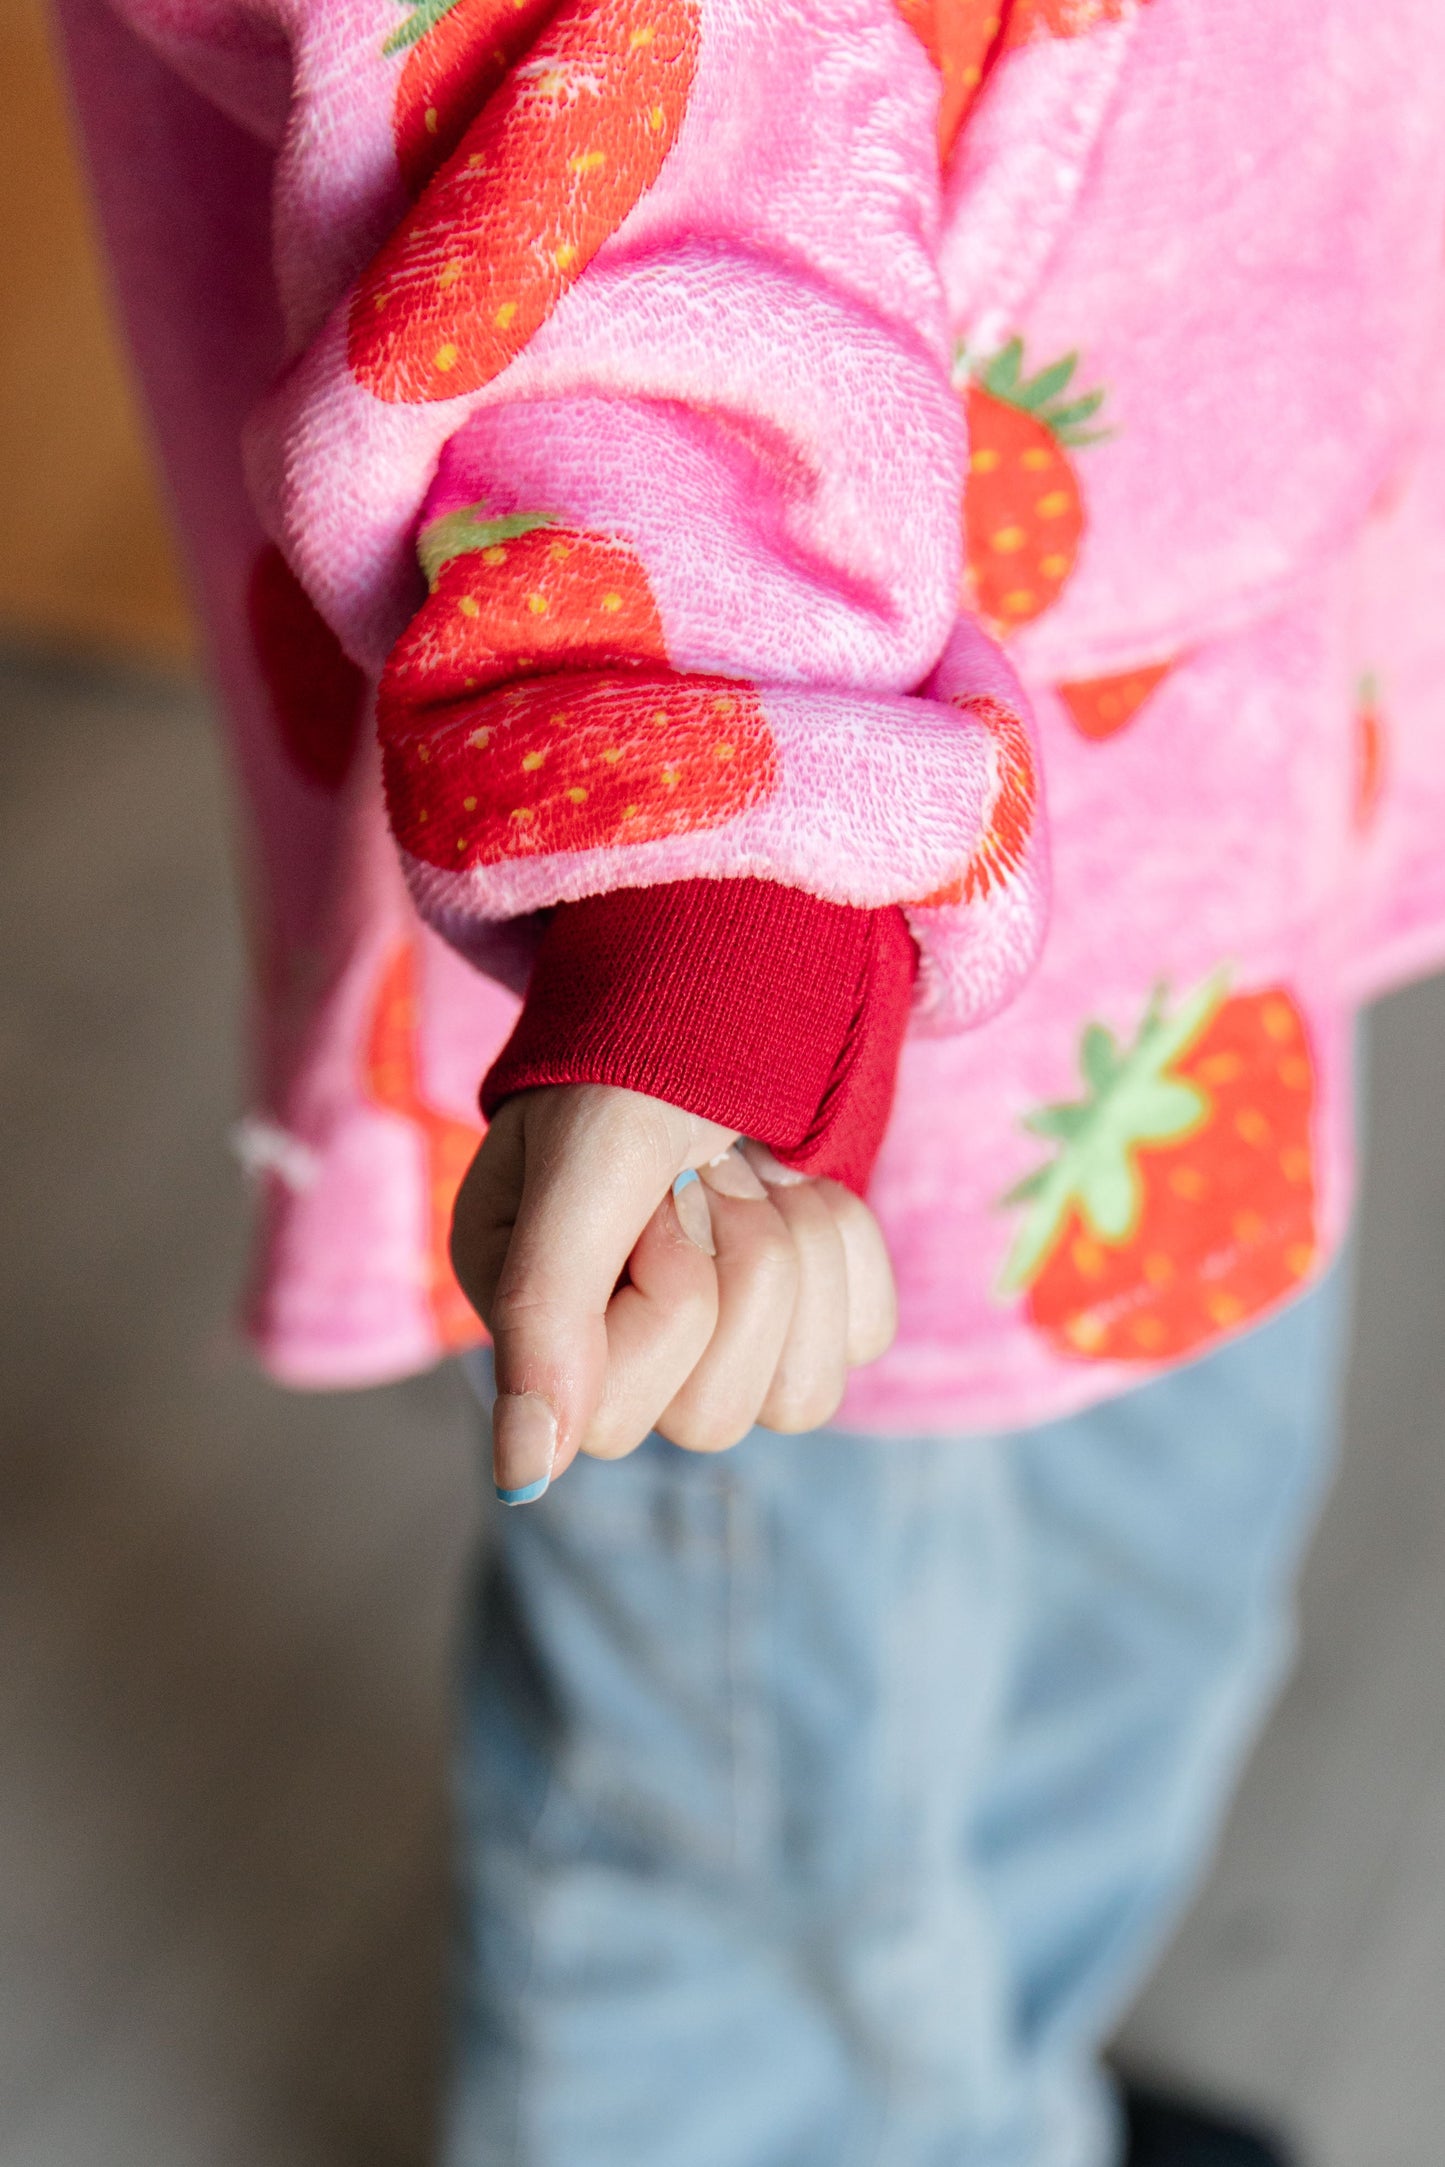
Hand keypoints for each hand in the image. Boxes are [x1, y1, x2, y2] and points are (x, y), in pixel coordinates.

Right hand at [450, 1084, 896, 1499]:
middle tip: (714, 1175)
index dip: (667, 1296)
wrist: (720, 988)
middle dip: (742, 1266)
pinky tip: (801, 1188)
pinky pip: (862, 1339)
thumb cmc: (626, 1068)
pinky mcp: (805, 1325)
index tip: (661, 1197)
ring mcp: (718, 1350)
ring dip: (799, 1256)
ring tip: (756, 1176)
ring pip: (801, 1400)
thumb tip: (522, 1476)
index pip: (610, 1416)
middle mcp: (615, 1357)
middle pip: (714, 1417)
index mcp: (532, 1324)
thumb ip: (542, 1310)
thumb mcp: (582, 1166)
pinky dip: (849, 1248)